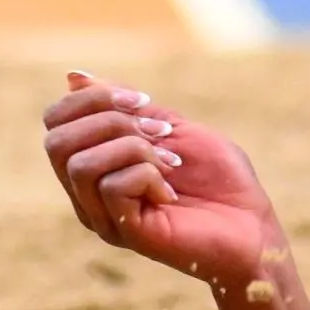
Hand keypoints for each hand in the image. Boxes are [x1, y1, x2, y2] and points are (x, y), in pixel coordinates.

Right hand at [43, 73, 283, 288]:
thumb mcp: (175, 128)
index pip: (55, 122)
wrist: (254, 226)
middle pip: (57, 141)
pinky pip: (111, 186)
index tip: (142, 99)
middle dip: (112, 122)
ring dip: (134, 149)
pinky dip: (148, 175)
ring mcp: (101, 215)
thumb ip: (127, 107)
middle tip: (160, 132)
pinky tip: (172, 191)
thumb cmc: (220, 179)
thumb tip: (74, 77)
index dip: (92, 98)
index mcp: (95, 164)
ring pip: (81, 164)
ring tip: (170, 163)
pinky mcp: (123, 232)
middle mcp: (86, 193)